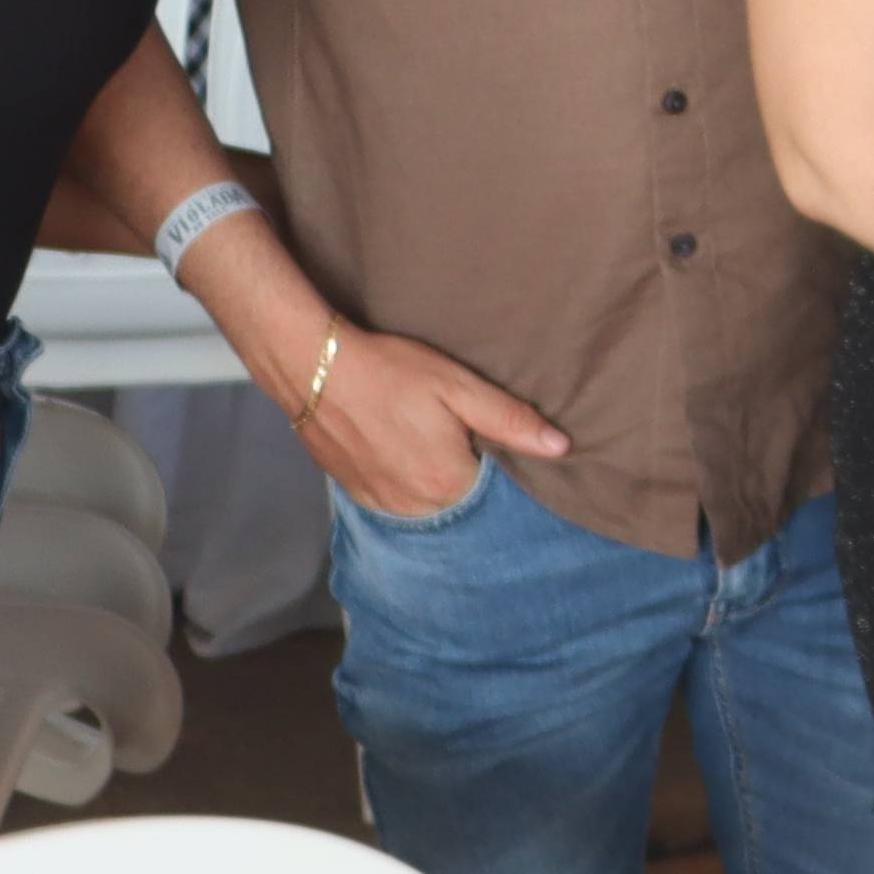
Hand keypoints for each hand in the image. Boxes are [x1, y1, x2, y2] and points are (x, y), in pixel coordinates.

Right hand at [284, 323, 566, 520]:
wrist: (313, 366)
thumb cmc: (389, 371)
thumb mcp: (458, 387)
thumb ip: (510, 421)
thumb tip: (560, 447)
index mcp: (446, 483)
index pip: (494, 495)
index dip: (501, 471)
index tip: (499, 449)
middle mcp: (413, 506)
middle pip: (460, 504)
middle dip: (470, 480)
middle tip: (466, 442)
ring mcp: (380, 503)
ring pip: (427, 507)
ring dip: (437, 485)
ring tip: (436, 447)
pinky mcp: (355, 493)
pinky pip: (395, 502)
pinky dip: (407, 485)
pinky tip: (407, 454)